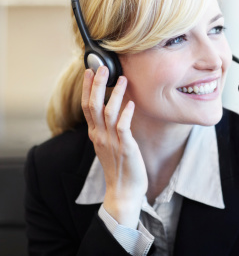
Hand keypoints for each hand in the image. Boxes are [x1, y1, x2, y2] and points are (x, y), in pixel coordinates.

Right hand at [81, 66, 147, 228]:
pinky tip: (131, 103)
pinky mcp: (125, 148)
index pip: (87, 106)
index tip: (89, 71)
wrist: (124, 192)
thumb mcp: (110, 145)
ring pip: (109, 113)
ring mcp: (112, 142)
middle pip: (93, 105)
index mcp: (95, 134)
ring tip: (122, 79)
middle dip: (97, 84)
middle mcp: (100, 136)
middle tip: (102, 67)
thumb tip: (115, 111)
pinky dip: (126, 114)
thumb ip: (109, 128)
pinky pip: (123, 127)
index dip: (87, 88)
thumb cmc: (120, 167)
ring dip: (115, 94)